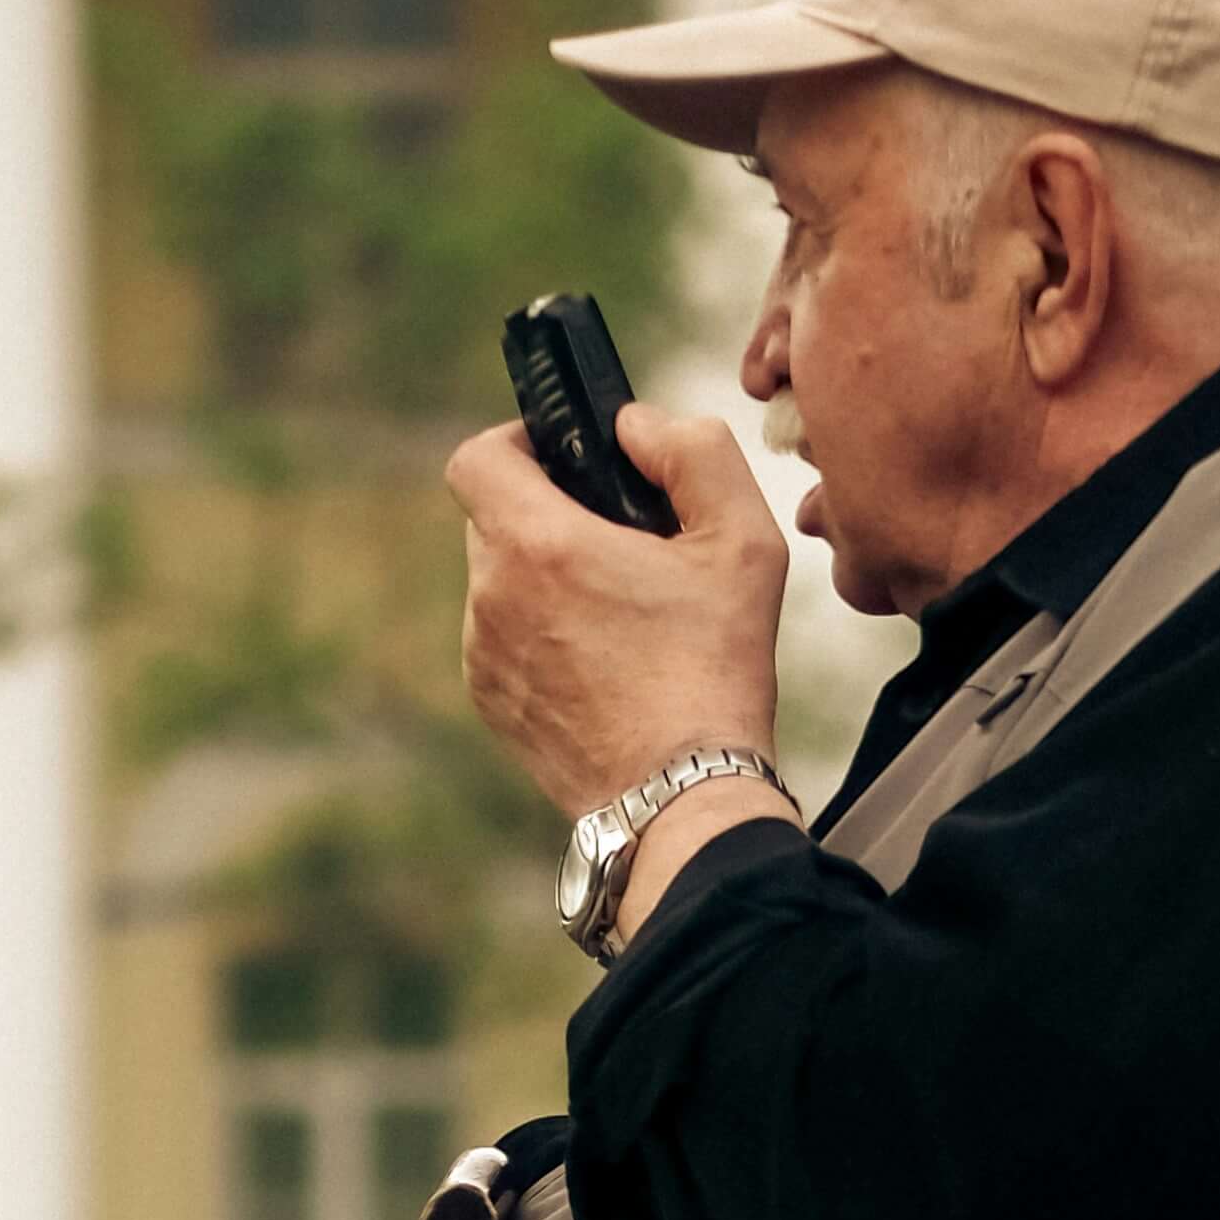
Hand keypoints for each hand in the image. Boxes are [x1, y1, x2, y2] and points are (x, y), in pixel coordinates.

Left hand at [446, 399, 791, 819]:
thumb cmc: (715, 668)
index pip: (477, 457)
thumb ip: (693, 450)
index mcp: (538, 545)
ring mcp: (484, 656)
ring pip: (500, 583)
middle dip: (548, 514)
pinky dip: (544, 635)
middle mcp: (492, 597)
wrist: (683, 794)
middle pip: (493, 519)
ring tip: (621, 612)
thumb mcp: (741, 540)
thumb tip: (636, 425)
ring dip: (547, 579)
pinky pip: (505, 640)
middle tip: (618, 541)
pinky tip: (607, 663)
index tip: (563, 456)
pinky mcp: (492, 704)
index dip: (517, 442)